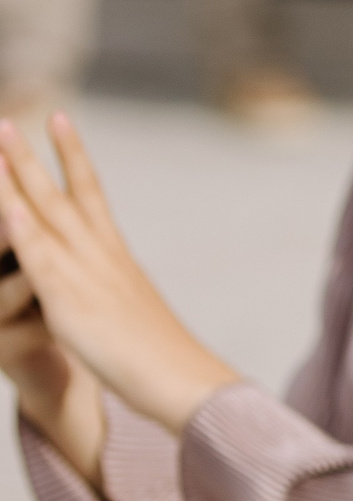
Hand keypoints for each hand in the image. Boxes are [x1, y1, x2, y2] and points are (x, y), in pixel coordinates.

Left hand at [0, 116, 236, 441]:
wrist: (186, 382)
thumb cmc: (162, 361)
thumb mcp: (134, 316)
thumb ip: (116, 294)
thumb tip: (116, 291)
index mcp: (116, 258)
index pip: (91, 194)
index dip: (73, 156)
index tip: (60, 119)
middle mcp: (101, 256)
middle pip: (60, 194)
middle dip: (30, 155)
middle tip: (7, 118)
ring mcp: (86, 275)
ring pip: (45, 214)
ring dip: (18, 175)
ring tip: (0, 137)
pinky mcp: (70, 302)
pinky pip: (40, 259)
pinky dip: (21, 229)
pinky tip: (6, 206)